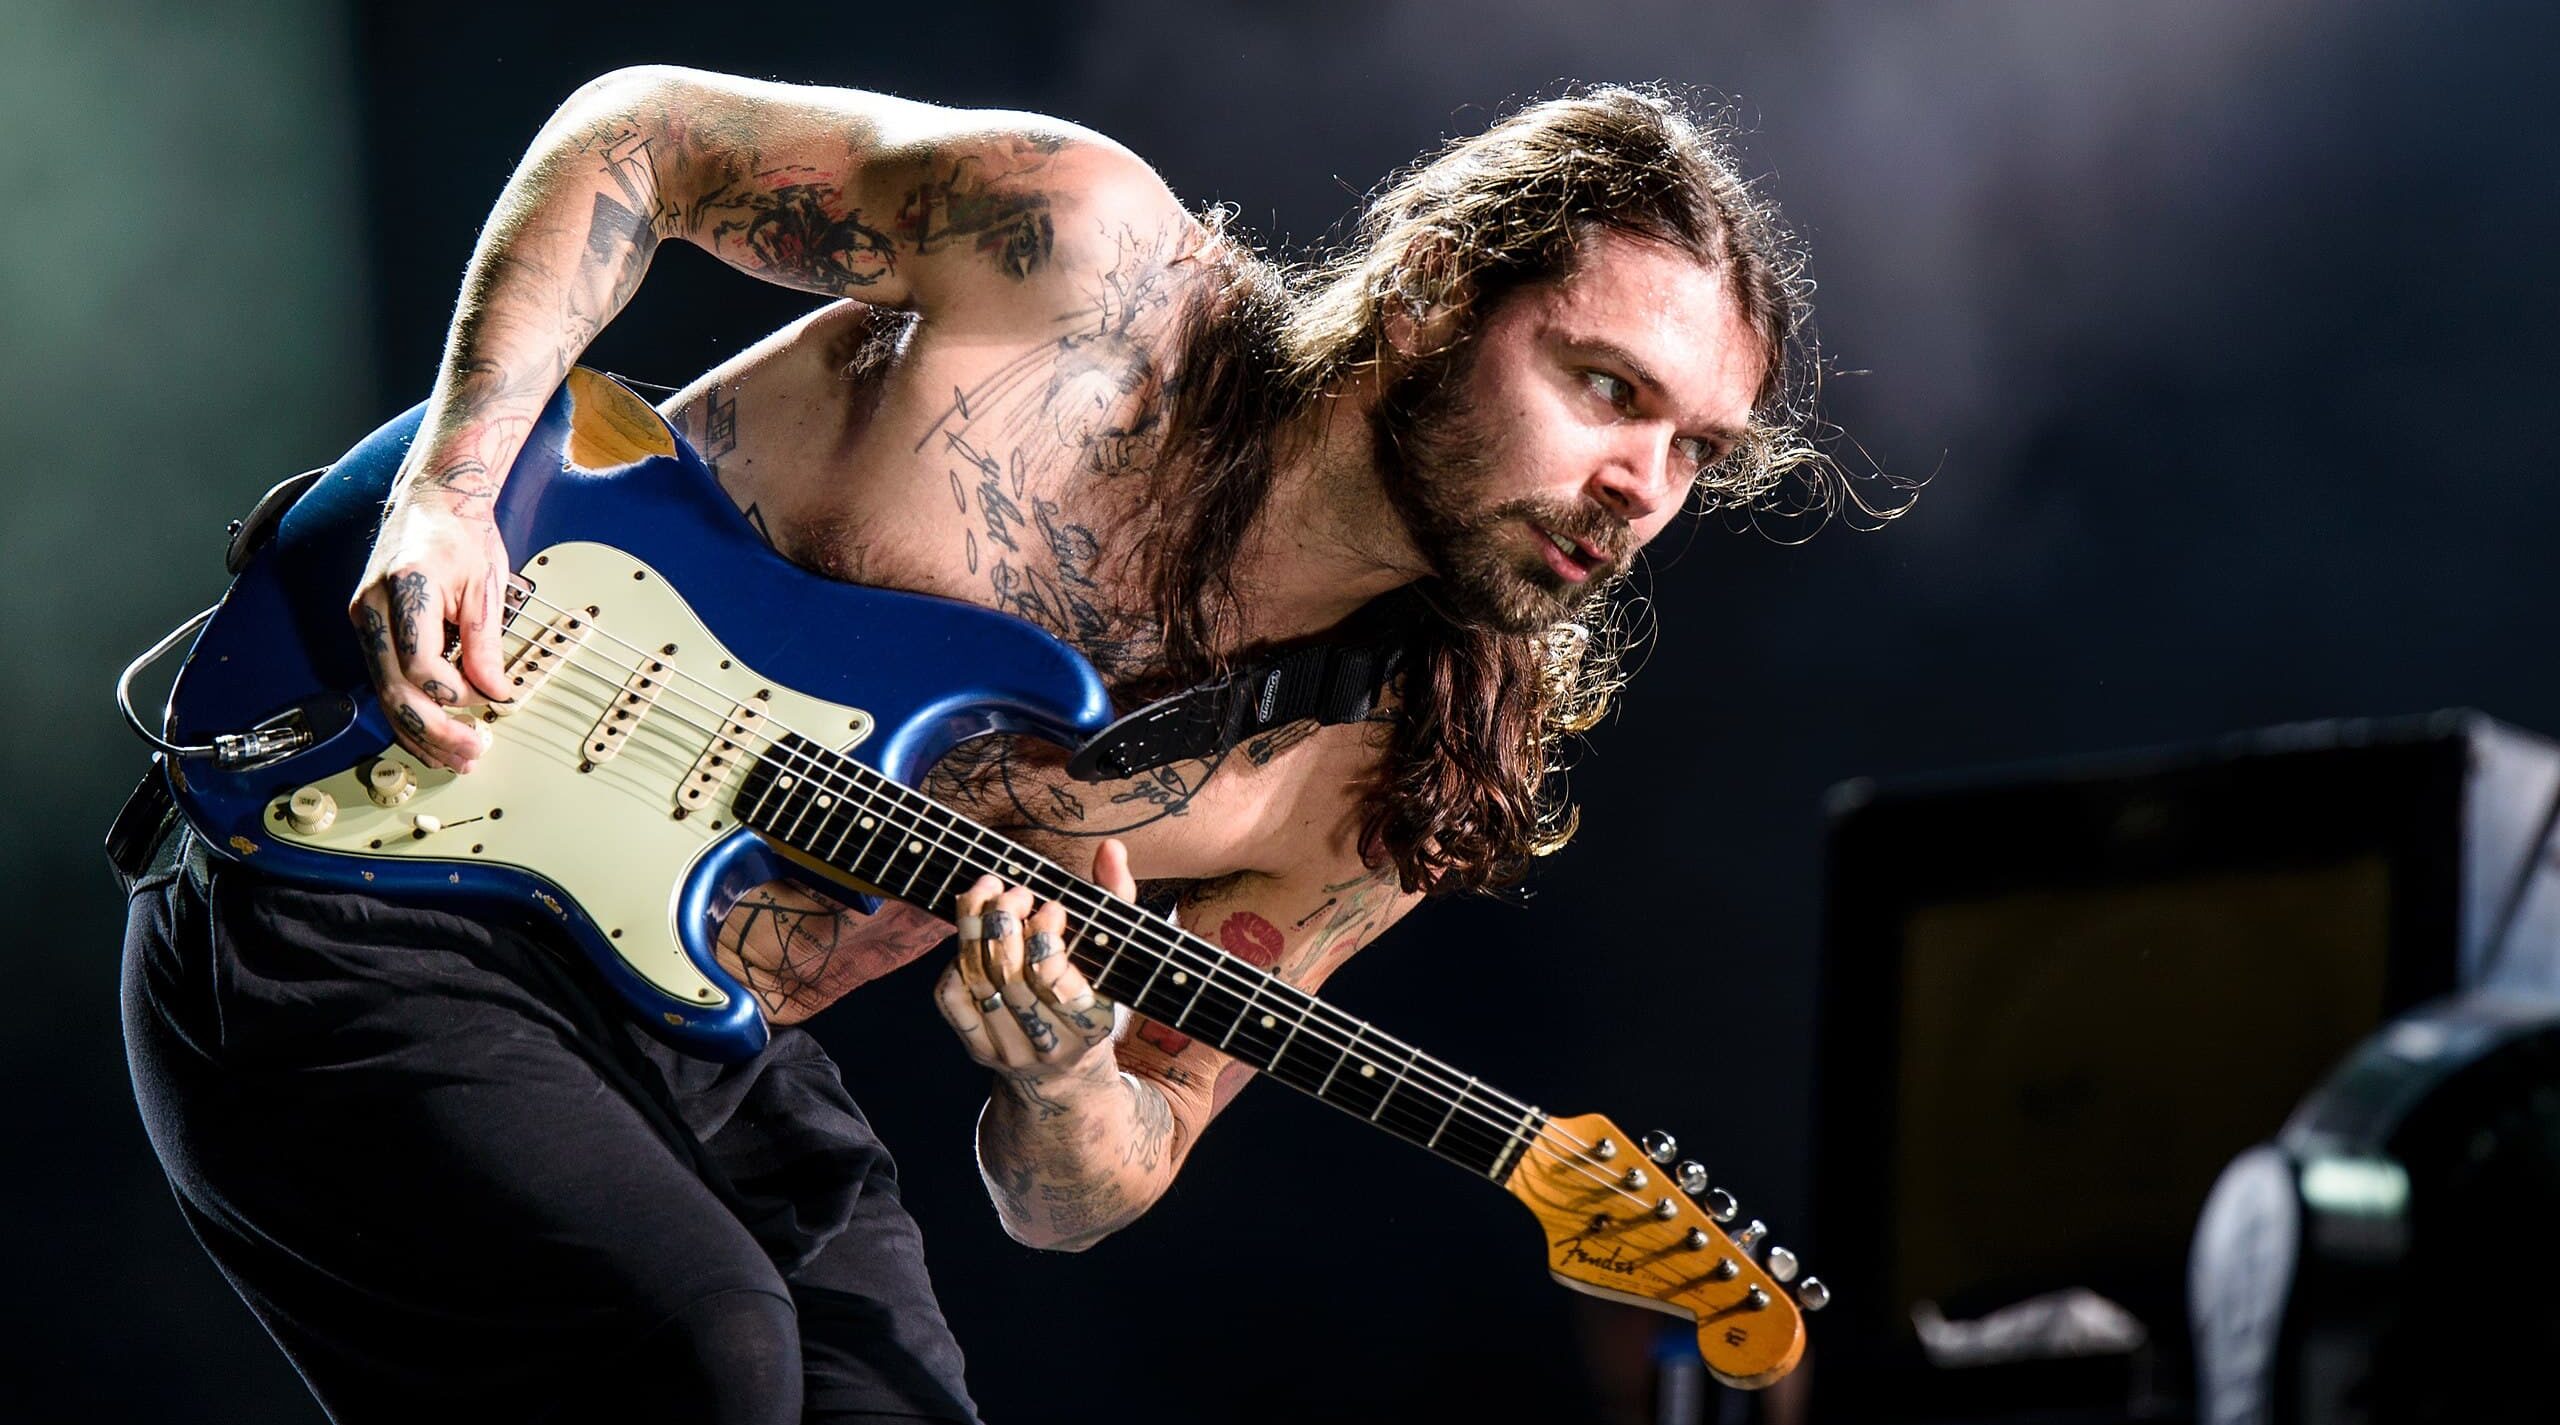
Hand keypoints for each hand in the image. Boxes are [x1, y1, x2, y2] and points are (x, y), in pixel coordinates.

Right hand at [346, 457, 516, 771]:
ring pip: (383, 693)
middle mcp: (372, 606)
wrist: (433, 502)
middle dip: (434, 729)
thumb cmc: (461, 534)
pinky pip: (384, 681)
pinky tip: (430, 738)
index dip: (458, 692)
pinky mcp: (368, 629)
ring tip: (454, 758)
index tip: (493, 700)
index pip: (421, 662)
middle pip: (395, 688)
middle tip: (472, 753)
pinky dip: (407, 713)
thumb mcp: (486, 585)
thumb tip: (496, 694)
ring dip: (418, 732)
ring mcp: (364, 619)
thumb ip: (486, 644)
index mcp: (405, 586)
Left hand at [935, 838, 1136, 1078]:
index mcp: (1091, 1022)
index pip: (1054, 979)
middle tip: (1015, 893)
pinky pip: (952, 1001)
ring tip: (986, 893)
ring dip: (975, 930)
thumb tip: (1110, 847)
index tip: (1052, 907)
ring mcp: (1008, 1050)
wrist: (1064, 1070)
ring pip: (978, 983)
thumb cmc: (1093, 990)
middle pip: (1010, 977)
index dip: (1044, 936)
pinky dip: (955, 960)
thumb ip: (1115, 895)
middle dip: (1005, 923)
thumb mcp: (1112, 948)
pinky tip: (969, 935)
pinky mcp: (978, 1049)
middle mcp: (1048, 1044)